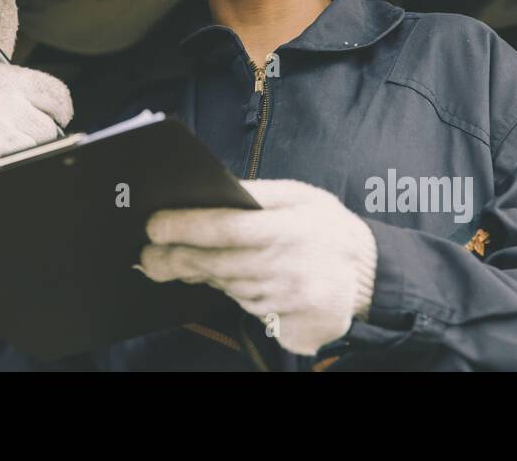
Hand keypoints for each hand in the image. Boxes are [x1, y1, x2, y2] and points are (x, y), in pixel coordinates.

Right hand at [0, 0, 72, 183]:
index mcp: (6, 78)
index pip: (57, 96)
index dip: (55, 111)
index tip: (47, 117)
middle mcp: (3, 103)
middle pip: (46, 130)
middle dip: (28, 135)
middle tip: (2, 133)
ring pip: (32, 151)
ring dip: (14, 153)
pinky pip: (14, 167)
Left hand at [138, 178, 377, 355]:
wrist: (371, 277)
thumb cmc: (329, 228)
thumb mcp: (301, 197)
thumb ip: (257, 193)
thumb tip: (212, 190)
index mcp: (289, 230)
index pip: (226, 229)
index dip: (186, 227)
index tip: (153, 225)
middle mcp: (286, 269)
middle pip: (216, 264)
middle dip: (174, 258)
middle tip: (145, 253)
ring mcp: (286, 302)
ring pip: (226, 287)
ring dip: (198, 274)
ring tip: (172, 261)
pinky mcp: (287, 326)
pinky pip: (245, 307)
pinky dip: (228, 291)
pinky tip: (219, 278)